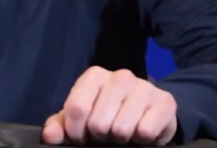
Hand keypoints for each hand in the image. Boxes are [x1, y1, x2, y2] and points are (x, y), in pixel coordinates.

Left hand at [42, 67, 176, 145]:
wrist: (148, 115)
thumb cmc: (107, 116)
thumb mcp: (80, 121)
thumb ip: (60, 126)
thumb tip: (50, 135)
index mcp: (95, 76)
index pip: (76, 108)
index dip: (76, 131)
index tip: (81, 137)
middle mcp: (120, 76)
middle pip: (99, 122)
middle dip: (100, 136)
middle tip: (106, 135)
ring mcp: (144, 87)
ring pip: (122, 129)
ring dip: (121, 139)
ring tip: (123, 134)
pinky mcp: (165, 102)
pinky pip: (146, 132)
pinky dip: (141, 140)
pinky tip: (141, 133)